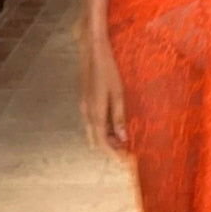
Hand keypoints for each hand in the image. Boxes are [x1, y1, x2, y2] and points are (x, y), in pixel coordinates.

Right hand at [76, 25, 128, 155]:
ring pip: (93, 132)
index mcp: (94, 112)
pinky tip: (115, 125)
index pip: (102, 143)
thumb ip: (119, 116)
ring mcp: (84, 106)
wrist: (91, 50)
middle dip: (110, 150)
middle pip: (96, 141)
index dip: (113, 155)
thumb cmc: (107, 69)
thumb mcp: (118, 93)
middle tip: (126, 153)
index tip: (125, 161)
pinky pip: (93, 122)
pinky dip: (103, 129)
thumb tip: (122, 138)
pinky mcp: (85, 100)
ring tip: (124, 141)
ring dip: (107, 139)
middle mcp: (86, 112)